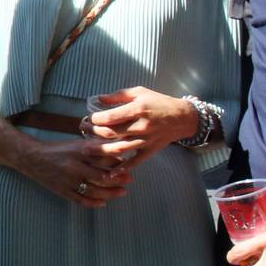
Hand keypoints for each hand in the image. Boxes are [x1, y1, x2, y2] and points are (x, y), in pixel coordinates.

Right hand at [21, 133, 131, 208]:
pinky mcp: (63, 191)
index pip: (103, 157)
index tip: (128, 163)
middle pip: (102, 176)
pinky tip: (103, 202)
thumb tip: (116, 153)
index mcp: (79, 151)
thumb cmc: (58, 150)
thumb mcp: (76, 145)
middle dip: (118, 179)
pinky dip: (94, 203)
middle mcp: (75, 166)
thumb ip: (94, 148)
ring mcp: (69, 180)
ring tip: (122, 192)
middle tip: (129, 179)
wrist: (33, 159)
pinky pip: (81, 200)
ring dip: (111, 192)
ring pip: (94, 190)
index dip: (118, 162)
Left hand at [80, 86, 201, 168]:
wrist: (182, 117)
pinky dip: (122, 168)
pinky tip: (109, 172)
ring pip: (119, 149)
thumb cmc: (159, 102)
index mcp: (138, 109)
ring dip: (101, 151)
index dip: (95, 119)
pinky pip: (135, 161)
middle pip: (111, 133)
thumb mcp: (139, 92)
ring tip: (87, 150)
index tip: (88, 118)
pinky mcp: (150, 150)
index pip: (110, 117)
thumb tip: (98, 99)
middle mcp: (141, 126)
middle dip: (94, 133)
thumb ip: (118, 96)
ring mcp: (146, 140)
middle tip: (83, 131)